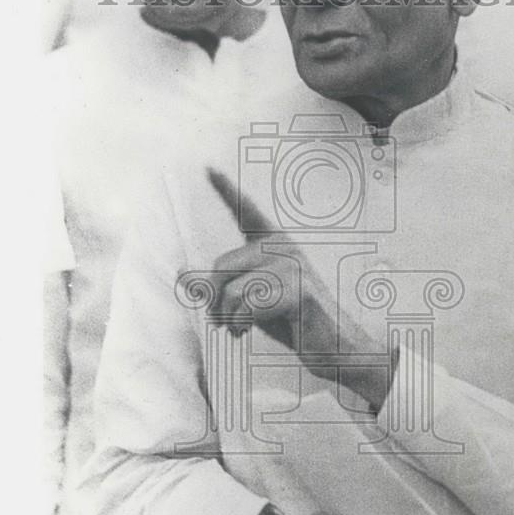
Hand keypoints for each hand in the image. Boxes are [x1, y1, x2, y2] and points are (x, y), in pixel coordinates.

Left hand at [209, 168, 394, 410]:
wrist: (332, 347)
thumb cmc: (290, 321)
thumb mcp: (247, 303)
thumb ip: (217, 288)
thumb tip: (181, 274)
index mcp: (272, 243)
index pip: (245, 212)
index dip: (225, 189)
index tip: (207, 167)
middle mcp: (283, 247)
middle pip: (221, 265)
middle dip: (213, 300)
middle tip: (220, 321)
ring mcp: (293, 266)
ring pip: (232, 290)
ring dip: (227, 317)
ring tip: (237, 329)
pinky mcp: (298, 290)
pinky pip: (249, 305)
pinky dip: (241, 323)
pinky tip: (246, 332)